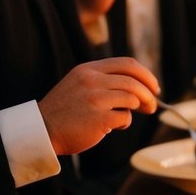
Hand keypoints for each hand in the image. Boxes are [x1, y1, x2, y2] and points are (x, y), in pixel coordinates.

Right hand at [38, 58, 159, 154]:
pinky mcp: (99, 118)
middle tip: (152, 106)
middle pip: (134, 81)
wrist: (42, 130)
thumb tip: (140, 87)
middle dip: (149, 94)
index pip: (127, 64)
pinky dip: (124, 123)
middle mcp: (92, 80)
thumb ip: (104, 80)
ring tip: (126, 118)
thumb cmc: (65, 111)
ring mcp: (95, 98)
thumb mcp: (80, 84)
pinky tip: (114, 126)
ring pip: (132, 99)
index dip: (146, 75)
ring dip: (136, 110)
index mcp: (89, 69)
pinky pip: (125, 117)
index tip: (154, 87)